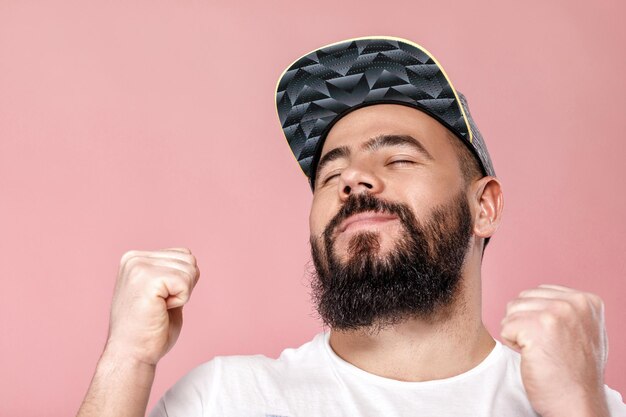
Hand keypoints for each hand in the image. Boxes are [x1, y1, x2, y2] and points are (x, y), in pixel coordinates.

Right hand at [104, 248, 199, 365]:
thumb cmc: (148, 331)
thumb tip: (191, 260)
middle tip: (159, 307)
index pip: (183, 254)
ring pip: (189, 269)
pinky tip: (160, 310)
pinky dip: (180, 300)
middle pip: (189, 259)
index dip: (182, 282)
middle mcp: (134, 258)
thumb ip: (172, 273)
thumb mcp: (162, 292)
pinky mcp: (146, 278)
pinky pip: (185, 282)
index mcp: (136, 259)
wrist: (131, 355)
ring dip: (182, 294)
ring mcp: (138, 266)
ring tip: (158, 309)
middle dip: (184, 287)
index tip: (160, 300)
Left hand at [500, 284, 608, 416]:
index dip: (537, 318)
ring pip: (511, 311)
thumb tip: (536, 296)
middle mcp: (574, 302)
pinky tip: (531, 357)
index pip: (538, 292)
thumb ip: (565, 309)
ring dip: (518, 333)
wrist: (576, 402)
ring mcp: (556, 313)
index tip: (556, 340)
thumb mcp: (582, 330)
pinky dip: (512, 344)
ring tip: (539, 351)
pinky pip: (505, 327)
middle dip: (525, 323)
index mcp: (586, 300)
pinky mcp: (537, 327)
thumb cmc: (575, 372)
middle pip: (522, 299)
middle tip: (545, 347)